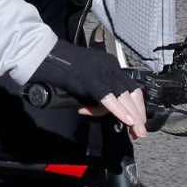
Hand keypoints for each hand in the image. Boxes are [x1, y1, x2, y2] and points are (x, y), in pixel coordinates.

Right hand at [29, 40, 147, 138]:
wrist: (46, 55)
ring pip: (124, 95)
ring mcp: (101, 71)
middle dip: (138, 113)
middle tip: (140, 131)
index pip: (130, 86)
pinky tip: (127, 120)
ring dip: (133, 115)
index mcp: (110, 64)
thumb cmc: (63, 69)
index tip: (138, 121)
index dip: (136, 106)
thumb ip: (98, 93)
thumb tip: (103, 110)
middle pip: (131, 91)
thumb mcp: (87, 81)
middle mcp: (109, 66)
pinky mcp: (90, 79)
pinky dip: (119, 110)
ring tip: (137, 130)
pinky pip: (108, 98)